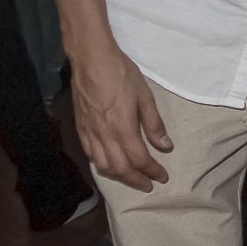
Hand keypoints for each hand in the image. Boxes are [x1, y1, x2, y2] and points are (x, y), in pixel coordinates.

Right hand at [72, 43, 171, 189]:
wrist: (91, 60)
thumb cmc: (121, 74)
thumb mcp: (145, 96)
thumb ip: (154, 124)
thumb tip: (166, 147)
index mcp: (123, 129)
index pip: (139, 160)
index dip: (152, 171)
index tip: (163, 177)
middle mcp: (104, 136)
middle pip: (120, 169)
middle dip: (136, 180)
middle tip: (149, 185)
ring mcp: (89, 134)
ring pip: (102, 166)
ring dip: (118, 176)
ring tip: (131, 178)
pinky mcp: (80, 129)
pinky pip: (90, 155)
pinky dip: (102, 165)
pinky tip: (110, 164)